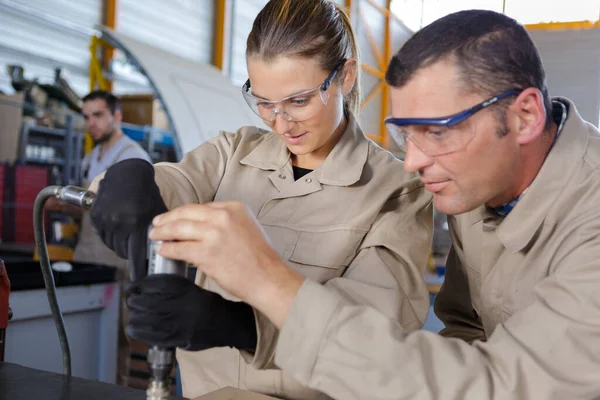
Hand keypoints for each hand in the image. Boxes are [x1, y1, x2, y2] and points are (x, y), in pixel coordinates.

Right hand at [90, 159, 166, 280]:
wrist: (128, 173)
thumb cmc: (147, 193)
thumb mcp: (157, 212)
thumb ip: (157, 232)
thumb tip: (159, 251)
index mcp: (136, 223)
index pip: (136, 254)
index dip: (139, 266)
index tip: (142, 276)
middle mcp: (118, 223)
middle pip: (122, 252)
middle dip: (130, 254)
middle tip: (137, 254)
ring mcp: (105, 220)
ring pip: (112, 245)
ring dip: (120, 246)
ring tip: (128, 240)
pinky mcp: (96, 217)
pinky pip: (103, 235)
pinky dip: (110, 237)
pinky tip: (118, 231)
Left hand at [125, 274, 256, 350]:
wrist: (226, 322)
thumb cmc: (207, 303)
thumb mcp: (191, 287)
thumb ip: (171, 287)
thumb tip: (144, 287)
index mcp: (184, 289)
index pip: (154, 285)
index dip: (138, 285)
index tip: (130, 286)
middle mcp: (179, 305)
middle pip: (146, 302)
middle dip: (134, 301)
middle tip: (131, 300)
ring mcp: (177, 324)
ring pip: (145, 320)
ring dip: (134, 316)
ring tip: (133, 314)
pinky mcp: (176, 338)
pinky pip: (151, 336)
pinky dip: (138, 332)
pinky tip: (132, 328)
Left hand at [149, 202, 304, 326]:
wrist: (268, 278)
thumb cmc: (260, 258)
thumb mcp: (247, 227)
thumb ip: (226, 222)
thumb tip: (201, 228)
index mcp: (234, 207)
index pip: (201, 207)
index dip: (183, 213)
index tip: (174, 217)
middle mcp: (223, 216)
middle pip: (186, 213)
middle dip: (167, 218)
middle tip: (157, 224)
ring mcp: (214, 234)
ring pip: (179, 228)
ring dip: (163, 232)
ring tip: (155, 236)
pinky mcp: (206, 252)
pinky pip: (180, 248)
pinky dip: (169, 248)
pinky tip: (163, 250)